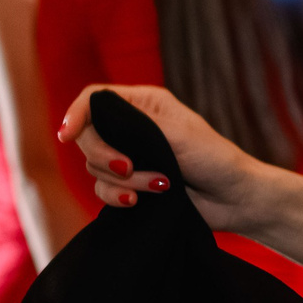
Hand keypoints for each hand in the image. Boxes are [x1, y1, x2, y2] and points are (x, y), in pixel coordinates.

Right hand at [57, 84, 268, 233]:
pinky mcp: (132, 185)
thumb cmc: (215, 159)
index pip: (95, 99)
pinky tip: (138, 203)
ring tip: (161, 186)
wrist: (235, 199)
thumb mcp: (177, 134)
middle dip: (103, 155)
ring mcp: (131, 156)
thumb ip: (133, 123)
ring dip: (124, 181)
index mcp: (144, 104)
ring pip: (95, 167)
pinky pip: (104, 191)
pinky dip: (118, 197)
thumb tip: (92, 110)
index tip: (67, 136)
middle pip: (88, 135)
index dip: (76, 115)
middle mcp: (132, 127)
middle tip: (128, 168)